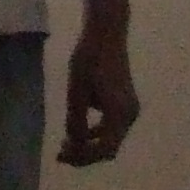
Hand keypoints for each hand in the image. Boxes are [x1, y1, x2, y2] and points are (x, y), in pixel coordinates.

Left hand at [59, 19, 138, 166]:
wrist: (106, 33)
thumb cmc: (89, 59)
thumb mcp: (76, 91)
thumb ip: (75, 120)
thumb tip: (73, 142)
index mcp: (120, 113)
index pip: (104, 149)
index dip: (82, 157)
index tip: (60, 156)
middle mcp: (130, 115)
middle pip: (109, 147)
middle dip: (85, 153)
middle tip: (60, 154)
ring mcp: (129, 109)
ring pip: (110, 138)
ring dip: (89, 144)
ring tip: (65, 144)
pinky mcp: (125, 103)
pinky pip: (111, 127)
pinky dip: (95, 133)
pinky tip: (77, 130)